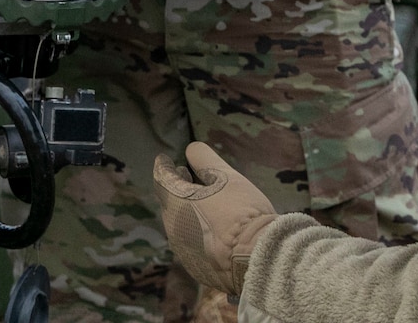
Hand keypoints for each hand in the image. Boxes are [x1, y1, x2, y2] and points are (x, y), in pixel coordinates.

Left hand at [153, 142, 277, 295]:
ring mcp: (183, 251)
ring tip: (200, 200)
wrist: (256, 259)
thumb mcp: (227, 178)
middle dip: (176, 187)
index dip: (164, 167)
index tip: (165, 160)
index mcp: (176, 203)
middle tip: (185, 175)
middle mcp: (173, 228)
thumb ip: (206, 160)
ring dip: (185, 210)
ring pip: (179, 224)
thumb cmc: (242, 212)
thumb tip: (191, 149)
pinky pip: (191, 243)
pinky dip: (196, 231)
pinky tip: (211, 229)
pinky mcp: (195, 268)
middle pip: (169, 202)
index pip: (162, 179)